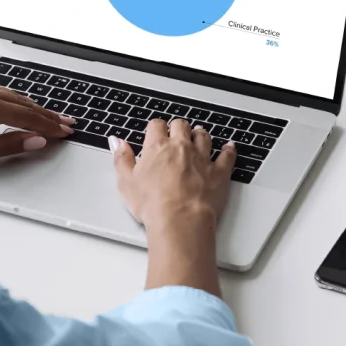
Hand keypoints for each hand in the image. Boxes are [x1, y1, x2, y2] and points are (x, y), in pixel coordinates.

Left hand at [0, 81, 74, 165]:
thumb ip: (6, 145)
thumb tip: (33, 141)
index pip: (27, 117)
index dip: (48, 126)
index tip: (64, 132)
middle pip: (23, 103)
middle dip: (47, 115)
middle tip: (66, 123)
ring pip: (12, 95)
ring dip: (32, 106)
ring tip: (49, 116)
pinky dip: (15, 99)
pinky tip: (20, 104)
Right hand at [110, 119, 235, 227]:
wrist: (180, 220)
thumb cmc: (152, 203)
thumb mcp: (125, 181)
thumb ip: (121, 158)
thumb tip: (116, 141)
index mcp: (157, 147)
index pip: (156, 125)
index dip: (155, 127)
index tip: (155, 132)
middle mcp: (181, 148)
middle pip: (181, 125)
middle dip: (178, 127)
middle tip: (175, 132)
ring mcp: (202, 159)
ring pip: (203, 137)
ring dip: (200, 134)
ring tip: (198, 134)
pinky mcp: (219, 173)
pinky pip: (227, 155)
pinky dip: (228, 150)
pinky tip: (229, 147)